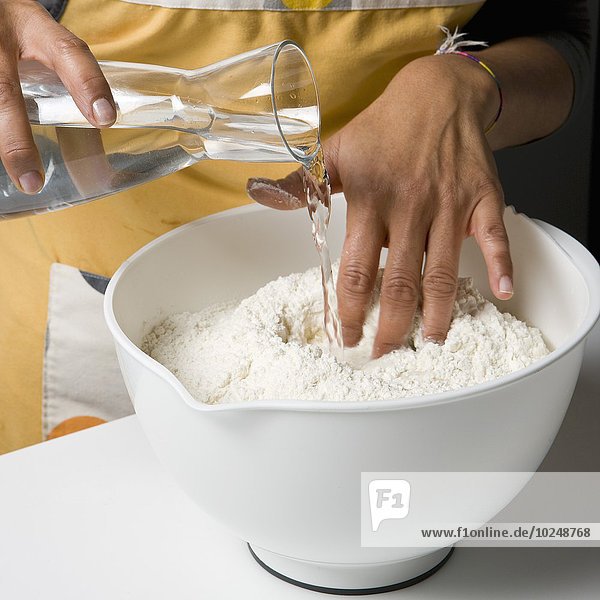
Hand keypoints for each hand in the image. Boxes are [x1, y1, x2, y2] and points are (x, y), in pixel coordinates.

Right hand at [0, 0, 114, 193]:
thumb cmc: (20, 31)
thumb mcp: (44, 40)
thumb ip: (70, 79)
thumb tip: (100, 140)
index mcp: (33, 26)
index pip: (67, 52)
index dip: (87, 83)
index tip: (105, 118)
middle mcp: (0, 34)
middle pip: (3, 90)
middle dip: (16, 140)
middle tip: (32, 182)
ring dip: (3, 140)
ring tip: (18, 180)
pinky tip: (4, 163)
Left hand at [247, 54, 512, 357]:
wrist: (438, 93)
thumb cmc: (383, 128)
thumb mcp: (336, 151)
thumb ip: (302, 183)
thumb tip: (258, 194)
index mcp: (370, 202)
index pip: (356, 271)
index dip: (350, 311)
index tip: (347, 337)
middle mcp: (410, 209)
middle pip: (399, 284)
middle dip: (390, 327)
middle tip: (383, 353)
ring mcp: (449, 205)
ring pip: (443, 272)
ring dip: (437, 314)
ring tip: (429, 343)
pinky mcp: (483, 199)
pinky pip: (495, 237)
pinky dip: (502, 266)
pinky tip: (502, 294)